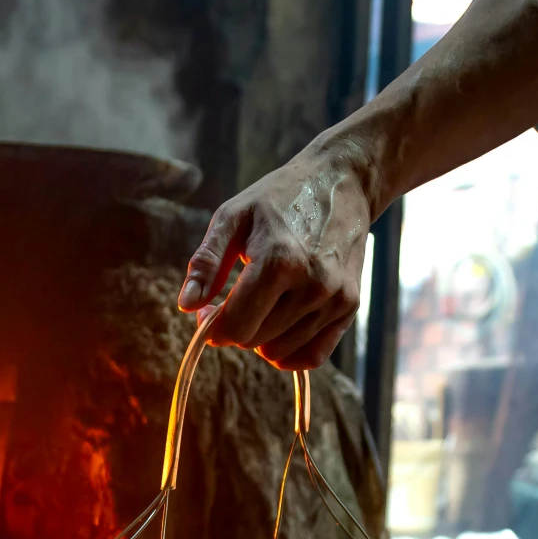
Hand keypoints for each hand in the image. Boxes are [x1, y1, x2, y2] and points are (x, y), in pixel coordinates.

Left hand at [177, 140, 378, 370]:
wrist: (342, 182)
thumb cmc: (279, 198)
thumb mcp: (232, 217)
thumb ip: (206, 263)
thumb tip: (187, 306)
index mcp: (278, 261)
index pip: (235, 327)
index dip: (213, 328)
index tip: (208, 312)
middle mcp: (312, 285)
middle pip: (254, 340)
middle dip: (234, 328)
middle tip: (231, 302)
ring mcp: (335, 298)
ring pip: (279, 351)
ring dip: (261, 337)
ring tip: (260, 304)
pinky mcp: (350, 306)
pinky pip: (313, 356)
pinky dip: (289, 352)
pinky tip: (278, 328)